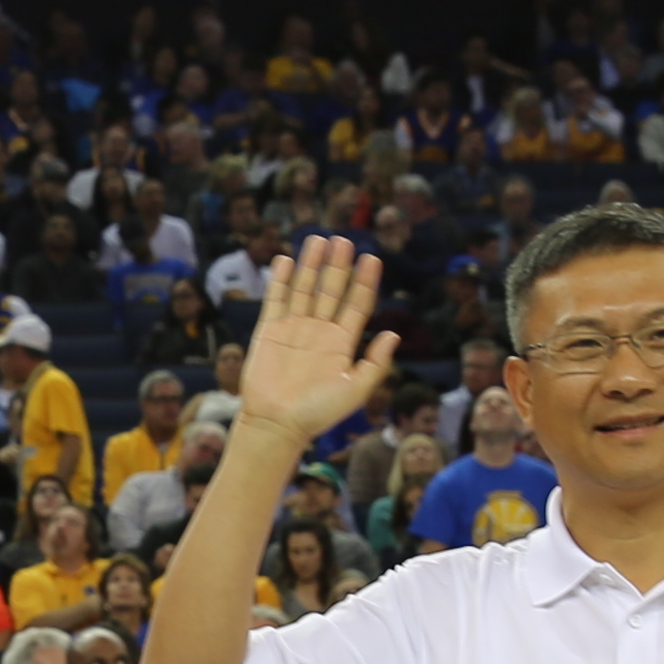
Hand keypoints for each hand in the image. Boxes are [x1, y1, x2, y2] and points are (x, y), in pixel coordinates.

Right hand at [238, 237, 398, 444]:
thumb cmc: (319, 413)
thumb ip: (375, 363)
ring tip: (318, 240)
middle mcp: (319, 331)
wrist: (278, 424)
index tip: (372, 258)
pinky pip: (277, 300)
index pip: (357, 304)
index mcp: (342, 343)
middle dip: (338, 265)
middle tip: (343, 240)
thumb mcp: (356, 390)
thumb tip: (393, 334)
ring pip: (305, 288)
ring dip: (311, 264)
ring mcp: (294, 329)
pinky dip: (281, 280)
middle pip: (331, 290)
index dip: (364, 281)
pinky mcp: (269, 331)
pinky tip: (287, 260)